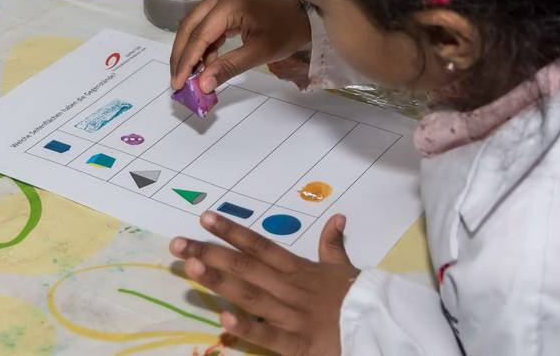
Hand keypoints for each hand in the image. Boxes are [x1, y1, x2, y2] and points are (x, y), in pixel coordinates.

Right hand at [170, 0, 310, 92]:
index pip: (199, 34)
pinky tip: (205, 62)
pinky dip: (204, 43)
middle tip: (177, 81)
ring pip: (195, 24)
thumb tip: (202, 85)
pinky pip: (206, 22)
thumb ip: (228, 67)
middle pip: (190, 26)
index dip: (186, 61)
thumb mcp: (259, 52)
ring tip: (190, 75)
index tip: (177, 84)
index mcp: (230, 2)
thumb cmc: (287, 30)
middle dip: (182, 55)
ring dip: (191, 50)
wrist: (306, 12)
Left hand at [170, 212, 358, 355]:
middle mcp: (289, 288)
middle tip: (177, 244)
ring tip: (191, 266)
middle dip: (210, 253)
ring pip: (250, 295)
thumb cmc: (359, 298)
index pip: (260, 246)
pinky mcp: (297, 344)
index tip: (204, 217)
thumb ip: (333, 245)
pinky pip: (269, 335)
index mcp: (299, 269)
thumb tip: (336, 216)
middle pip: (245, 267)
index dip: (232, 231)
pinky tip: (222, 319)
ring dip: (219, 280)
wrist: (382, 328)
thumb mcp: (345, 268)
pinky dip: (247, 327)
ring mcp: (291, 315)